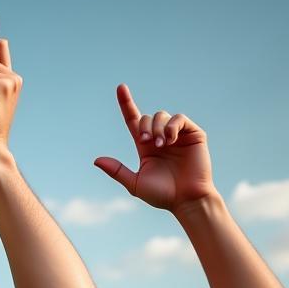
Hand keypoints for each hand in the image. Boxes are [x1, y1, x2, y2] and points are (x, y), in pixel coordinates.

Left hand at [95, 85, 215, 212]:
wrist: (186, 199)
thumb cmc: (162, 195)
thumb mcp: (135, 183)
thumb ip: (117, 171)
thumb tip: (96, 160)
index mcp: (145, 146)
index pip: (133, 120)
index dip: (126, 103)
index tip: (120, 87)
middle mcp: (160, 137)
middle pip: (147, 117)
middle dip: (144, 126)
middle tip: (146, 141)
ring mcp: (177, 135)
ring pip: (162, 115)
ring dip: (158, 128)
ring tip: (161, 145)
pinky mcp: (193, 133)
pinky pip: (179, 118)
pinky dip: (172, 126)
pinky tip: (170, 140)